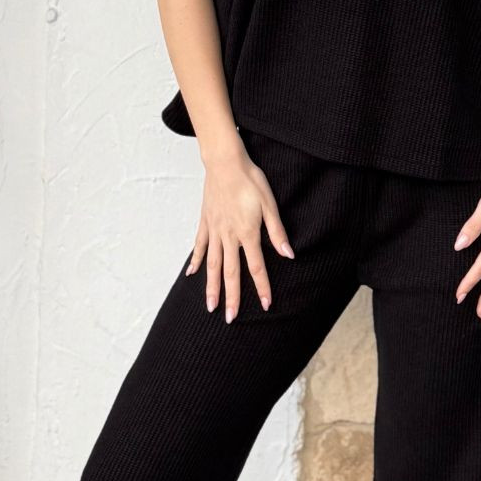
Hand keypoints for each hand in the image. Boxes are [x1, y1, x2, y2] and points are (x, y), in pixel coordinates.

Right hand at [186, 138, 294, 320]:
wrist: (225, 161)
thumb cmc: (250, 179)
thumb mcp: (269, 204)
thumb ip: (276, 231)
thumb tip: (288, 254)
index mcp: (247, 232)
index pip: (256, 266)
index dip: (262, 286)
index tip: (265, 305)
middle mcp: (228, 235)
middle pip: (231, 272)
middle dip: (232, 297)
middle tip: (230, 318)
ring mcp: (214, 230)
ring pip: (213, 264)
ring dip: (212, 287)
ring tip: (211, 307)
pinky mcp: (205, 222)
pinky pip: (200, 246)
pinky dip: (196, 261)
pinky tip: (192, 275)